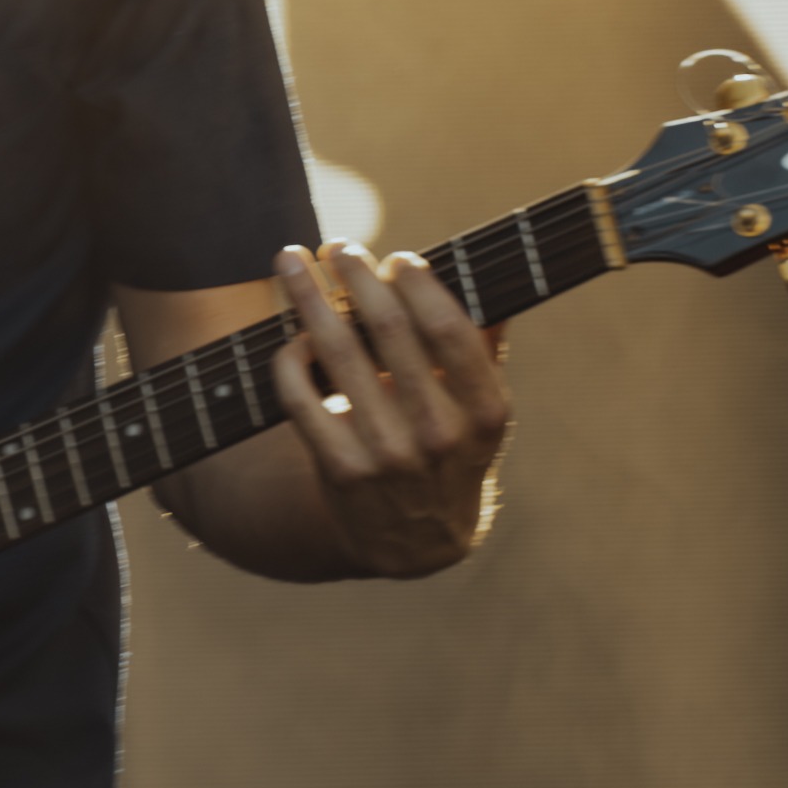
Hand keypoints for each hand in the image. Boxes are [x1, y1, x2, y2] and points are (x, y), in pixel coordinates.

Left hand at [264, 243, 511, 574]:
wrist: (417, 541)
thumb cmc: (451, 452)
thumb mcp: (482, 410)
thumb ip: (485, 346)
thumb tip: (497, 274)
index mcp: (485, 411)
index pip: (449, 329)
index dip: (419, 284)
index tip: (397, 258)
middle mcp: (440, 433)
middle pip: (388, 330)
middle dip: (355, 276)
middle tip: (337, 246)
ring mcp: (388, 455)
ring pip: (336, 355)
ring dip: (308, 298)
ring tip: (290, 262)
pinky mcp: (341, 471)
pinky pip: (300, 398)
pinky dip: (290, 357)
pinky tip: (292, 335)